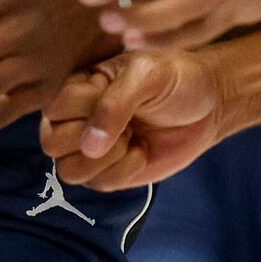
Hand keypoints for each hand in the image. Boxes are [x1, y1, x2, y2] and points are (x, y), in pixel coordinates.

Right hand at [38, 48, 231, 189]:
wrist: (208, 105)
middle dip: (92, 138)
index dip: (85, 108)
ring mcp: (90, 147)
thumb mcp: (148, 76)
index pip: (54, 107)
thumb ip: (115, 104)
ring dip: (105, 160)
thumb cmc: (176, 78)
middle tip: (125, 123)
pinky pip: (97, 185)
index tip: (116, 95)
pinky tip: (142, 152)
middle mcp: (76, 117)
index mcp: (78, 83)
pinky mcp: (109, 172)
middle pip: (51, 143)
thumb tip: (88, 147)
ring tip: (132, 140)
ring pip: (68, 171)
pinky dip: (123, 172)